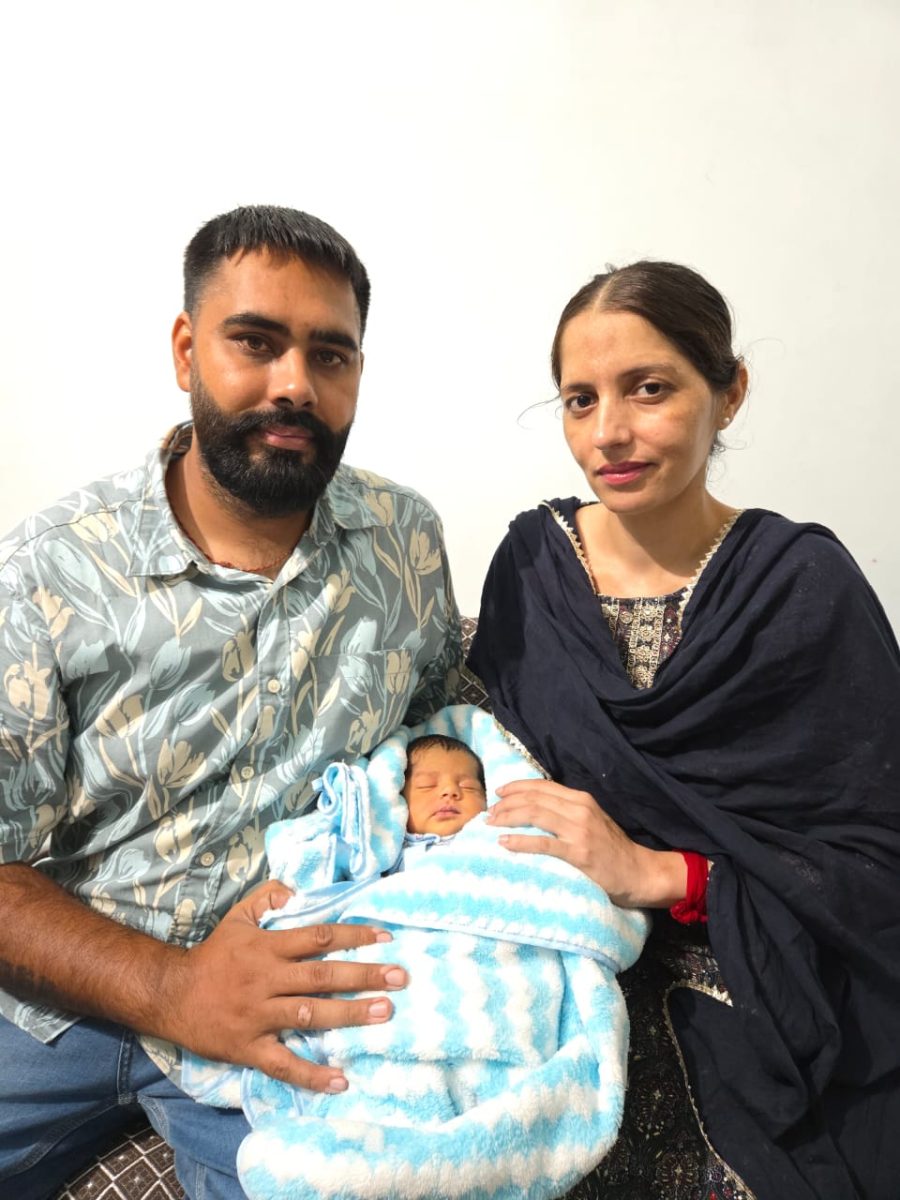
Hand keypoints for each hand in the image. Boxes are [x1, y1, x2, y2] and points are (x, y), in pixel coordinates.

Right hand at [159, 880, 406, 1093]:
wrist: (170, 994)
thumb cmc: (212, 956)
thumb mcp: (237, 918)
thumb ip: (268, 898)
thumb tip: (297, 888)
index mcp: (267, 948)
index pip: (318, 938)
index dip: (352, 936)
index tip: (385, 937)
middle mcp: (266, 979)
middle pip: (321, 976)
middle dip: (363, 975)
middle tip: (400, 977)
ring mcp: (258, 1015)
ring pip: (309, 1014)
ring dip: (349, 1014)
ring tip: (384, 1012)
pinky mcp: (248, 1047)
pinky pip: (283, 1063)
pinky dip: (311, 1074)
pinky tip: (340, 1080)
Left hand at [486, 778, 685, 908]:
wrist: (639, 871)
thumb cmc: (612, 849)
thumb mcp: (592, 820)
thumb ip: (568, 811)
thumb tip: (534, 808)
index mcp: (581, 799)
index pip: (541, 786)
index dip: (516, 787)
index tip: (499, 793)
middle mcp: (579, 809)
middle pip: (534, 798)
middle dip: (506, 803)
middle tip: (489, 813)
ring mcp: (579, 831)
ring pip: (535, 814)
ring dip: (508, 817)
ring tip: (491, 824)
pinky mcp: (578, 853)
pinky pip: (542, 844)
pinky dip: (520, 841)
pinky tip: (504, 842)